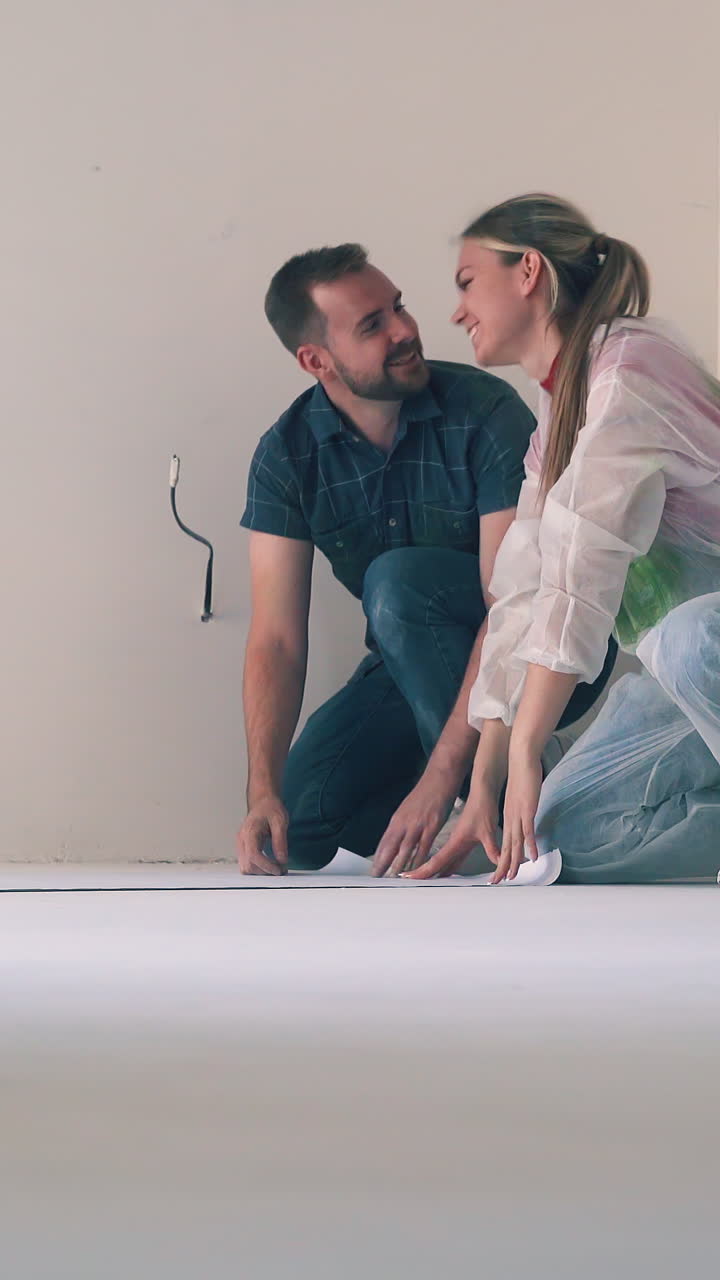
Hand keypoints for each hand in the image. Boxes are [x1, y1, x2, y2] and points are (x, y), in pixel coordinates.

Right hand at [236, 794, 288, 874]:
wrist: (263, 802)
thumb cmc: (271, 808)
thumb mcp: (280, 821)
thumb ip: (280, 841)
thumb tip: (282, 860)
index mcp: (249, 832)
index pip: (253, 855)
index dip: (266, 866)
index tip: (279, 870)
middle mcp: (241, 840)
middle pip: (248, 865)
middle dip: (264, 871)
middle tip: (281, 869)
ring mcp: (241, 845)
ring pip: (246, 867)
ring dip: (261, 871)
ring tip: (276, 867)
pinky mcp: (243, 848)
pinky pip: (247, 863)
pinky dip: (258, 867)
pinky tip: (269, 863)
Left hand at [371, 770, 456, 876]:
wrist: (440, 777)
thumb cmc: (426, 793)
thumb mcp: (409, 809)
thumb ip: (403, 825)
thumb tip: (397, 839)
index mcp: (397, 819)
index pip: (384, 843)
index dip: (378, 858)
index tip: (374, 870)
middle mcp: (404, 822)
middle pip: (390, 848)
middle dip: (383, 865)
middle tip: (378, 880)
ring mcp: (417, 824)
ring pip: (405, 850)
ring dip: (399, 866)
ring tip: (394, 880)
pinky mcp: (432, 825)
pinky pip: (424, 847)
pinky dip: (419, 860)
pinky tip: (418, 869)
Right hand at [403, 778, 501, 879]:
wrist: (483, 793)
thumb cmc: (482, 808)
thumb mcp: (488, 831)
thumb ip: (493, 850)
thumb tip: (499, 863)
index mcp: (455, 842)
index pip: (436, 861)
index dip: (422, 871)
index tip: (408, 877)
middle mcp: (454, 843)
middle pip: (436, 864)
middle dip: (423, 874)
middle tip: (410, 883)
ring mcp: (458, 843)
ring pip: (443, 862)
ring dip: (435, 872)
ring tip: (426, 884)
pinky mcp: (464, 841)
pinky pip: (453, 859)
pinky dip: (448, 868)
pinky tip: (448, 874)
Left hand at [491, 747, 542, 882]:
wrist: (520, 759)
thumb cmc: (523, 777)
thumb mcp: (521, 798)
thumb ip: (523, 810)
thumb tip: (526, 819)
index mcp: (509, 817)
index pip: (505, 843)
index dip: (501, 859)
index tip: (499, 873)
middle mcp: (510, 819)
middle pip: (506, 848)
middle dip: (502, 867)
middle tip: (498, 882)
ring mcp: (518, 815)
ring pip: (514, 843)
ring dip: (513, 861)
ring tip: (511, 877)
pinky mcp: (526, 809)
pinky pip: (527, 831)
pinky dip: (530, 845)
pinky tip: (531, 857)